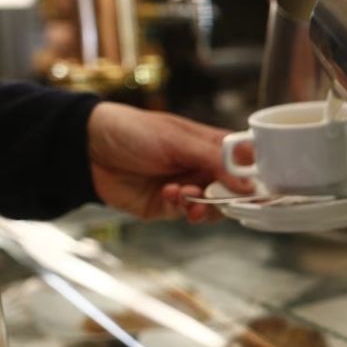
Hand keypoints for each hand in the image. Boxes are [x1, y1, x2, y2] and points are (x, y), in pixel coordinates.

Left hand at [87, 103, 253, 221]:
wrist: (86, 149)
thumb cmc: (134, 131)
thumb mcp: (178, 141)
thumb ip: (215, 161)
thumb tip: (248, 184)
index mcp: (213, 145)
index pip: (248, 163)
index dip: (256, 178)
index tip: (260, 190)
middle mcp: (205, 167)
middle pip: (235, 190)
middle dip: (228, 196)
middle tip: (218, 196)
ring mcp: (189, 187)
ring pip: (215, 207)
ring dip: (205, 205)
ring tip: (187, 197)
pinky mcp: (169, 206)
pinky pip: (189, 214)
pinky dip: (184, 208)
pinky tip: (170, 196)